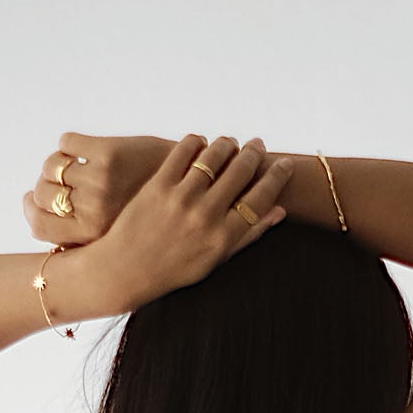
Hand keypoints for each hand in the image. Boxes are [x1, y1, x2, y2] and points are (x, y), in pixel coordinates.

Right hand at [23, 132, 168, 248]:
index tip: (32, 201)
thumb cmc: (153, 217)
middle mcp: (93, 210)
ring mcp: (101, 180)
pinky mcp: (108, 152)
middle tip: (55, 182)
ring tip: (69, 165)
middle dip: (43, 185)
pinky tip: (82, 148)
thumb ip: (85, 240)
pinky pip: (66, 142)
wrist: (192, 185)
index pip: (39, 226)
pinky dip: (69, 143)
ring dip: (57, 163)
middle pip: (42, 193)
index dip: (31, 212)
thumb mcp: (116, 241)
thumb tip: (49, 239)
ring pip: (52, 166)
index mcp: (93, 236)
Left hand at [93, 134, 294, 309]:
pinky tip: (200, 145)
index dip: (278, 177)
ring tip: (231, 143)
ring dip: (228, 143)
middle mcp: (205, 216)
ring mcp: (181, 199)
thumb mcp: (215, 260)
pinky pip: (184, 151)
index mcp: (223, 238)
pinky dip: (197, 142)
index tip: (286, 164)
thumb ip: (247, 235)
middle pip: (241, 171)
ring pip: (215, 155)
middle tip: (258, 145)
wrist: (125, 270)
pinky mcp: (158, 185)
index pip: (261, 199)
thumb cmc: (173, 269)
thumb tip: (279, 212)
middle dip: (255, 152)